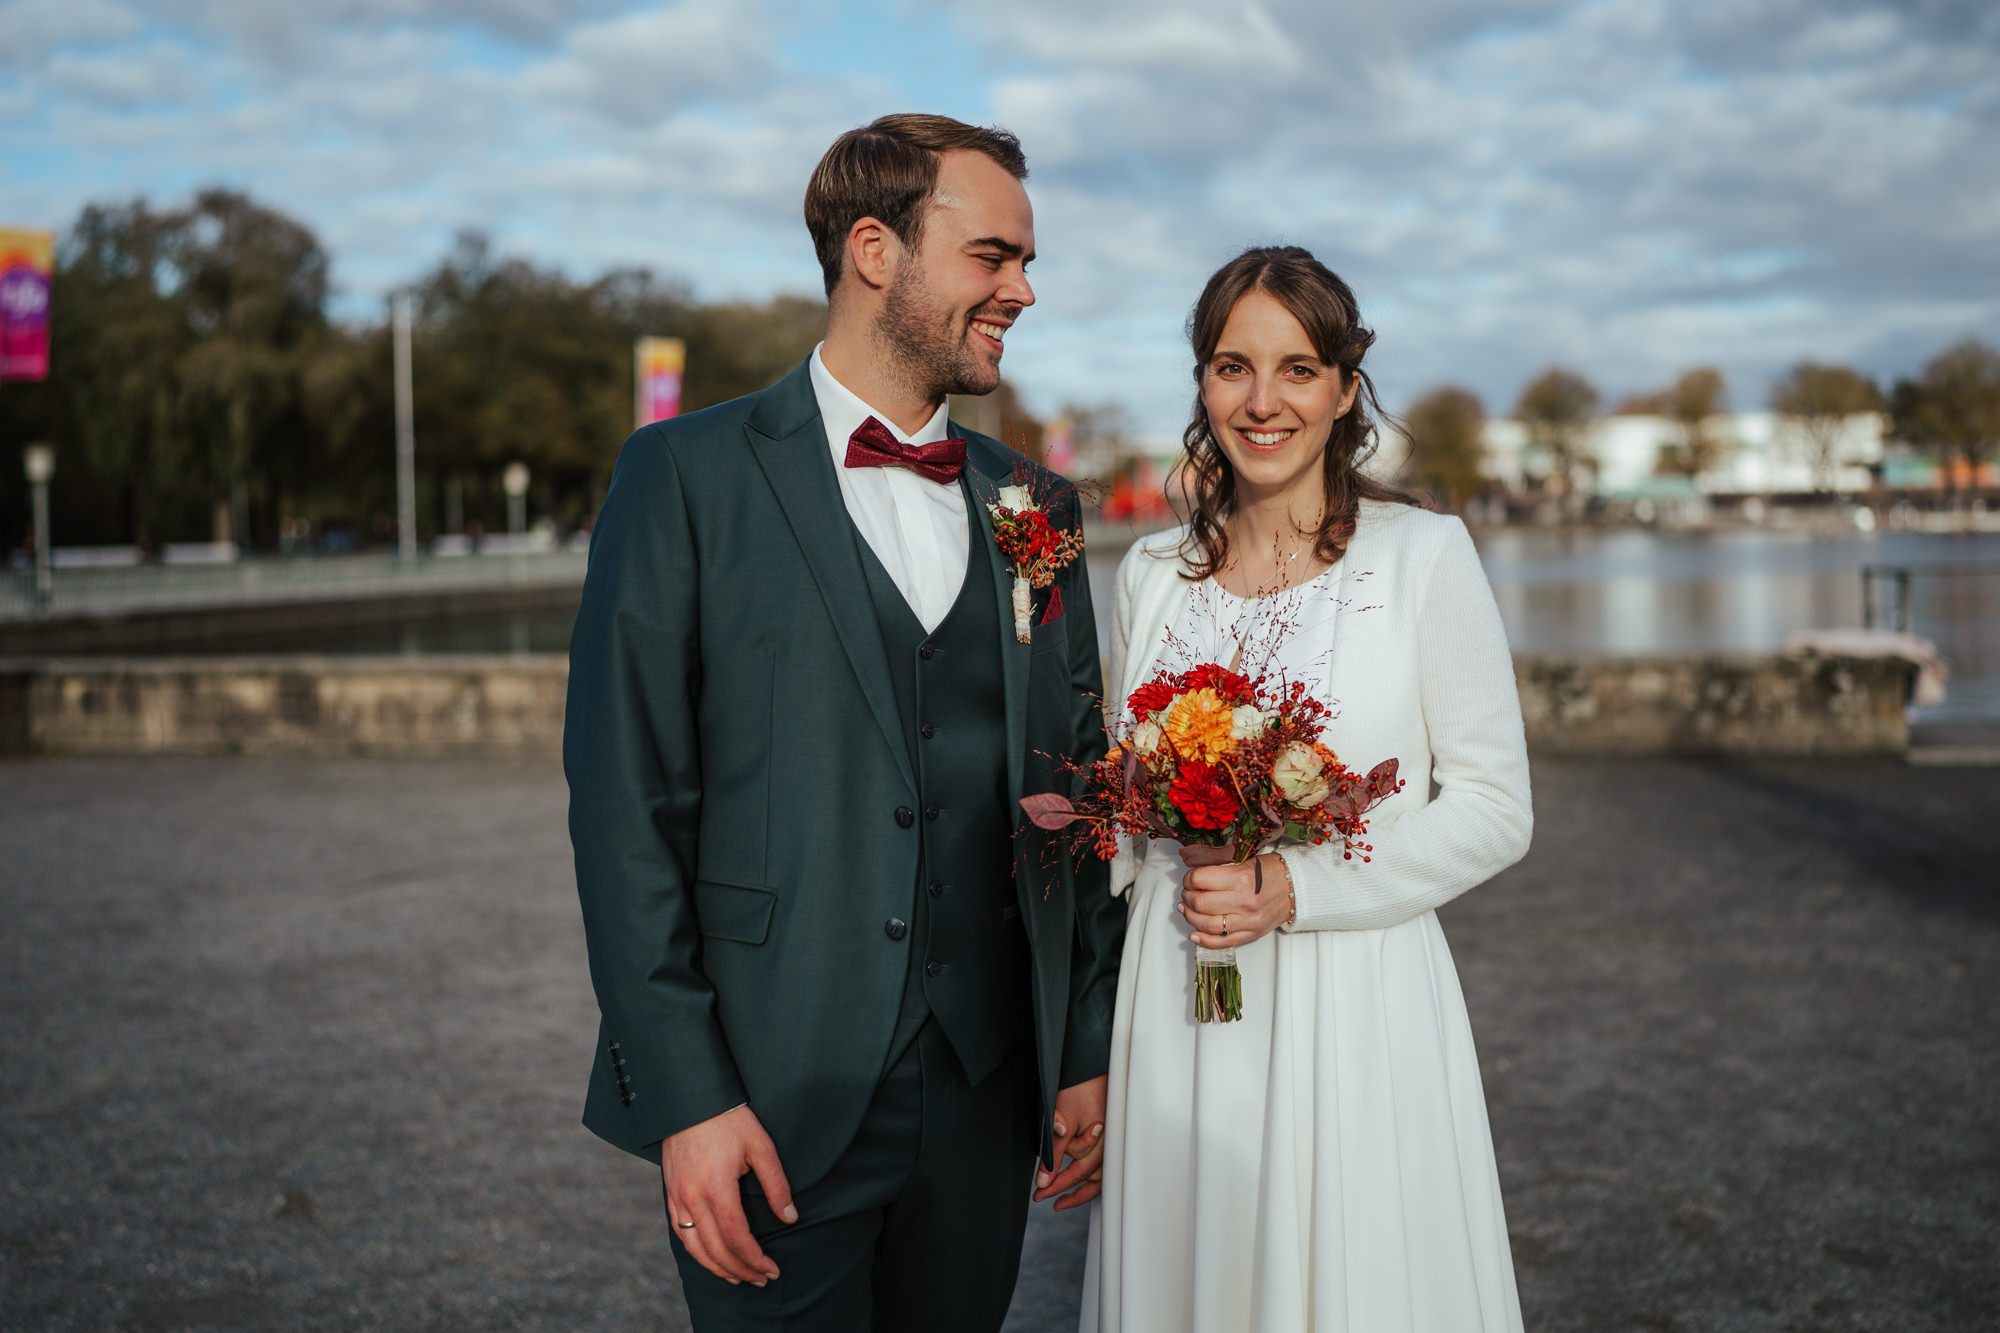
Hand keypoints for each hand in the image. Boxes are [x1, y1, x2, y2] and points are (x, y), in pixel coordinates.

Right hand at [662, 1105, 796, 1286]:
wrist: (691, 1099)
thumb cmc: (730, 1119)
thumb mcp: (761, 1146)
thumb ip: (776, 1184)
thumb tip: (790, 1217)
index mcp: (717, 1187)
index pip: (736, 1237)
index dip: (755, 1259)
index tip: (771, 1269)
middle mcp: (693, 1197)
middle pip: (716, 1249)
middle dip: (740, 1269)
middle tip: (761, 1279)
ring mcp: (678, 1196)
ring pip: (695, 1247)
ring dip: (717, 1267)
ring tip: (738, 1277)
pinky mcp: (670, 1192)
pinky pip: (681, 1232)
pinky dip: (696, 1251)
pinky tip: (710, 1256)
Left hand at [1035, 1075, 1106, 1209]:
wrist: (1090, 1060)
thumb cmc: (1081, 1084)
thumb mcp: (1062, 1118)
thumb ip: (1055, 1149)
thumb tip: (1044, 1177)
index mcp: (1103, 1140)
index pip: (1079, 1172)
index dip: (1058, 1184)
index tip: (1041, 1192)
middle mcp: (1113, 1142)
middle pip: (1092, 1178)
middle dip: (1068, 1190)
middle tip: (1048, 1198)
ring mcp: (1114, 1137)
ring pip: (1101, 1172)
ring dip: (1082, 1186)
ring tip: (1065, 1196)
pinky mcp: (1112, 1132)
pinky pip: (1105, 1160)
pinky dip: (1093, 1173)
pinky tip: (1083, 1179)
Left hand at [1177, 849, 1290, 949]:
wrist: (1297, 888)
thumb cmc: (1272, 872)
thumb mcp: (1245, 862)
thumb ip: (1220, 868)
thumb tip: (1193, 872)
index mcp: (1241, 878)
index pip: (1200, 880)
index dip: (1188, 879)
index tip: (1189, 879)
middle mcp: (1244, 901)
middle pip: (1201, 904)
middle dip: (1187, 897)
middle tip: (1187, 893)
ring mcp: (1248, 920)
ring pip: (1208, 925)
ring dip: (1191, 918)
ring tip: (1188, 910)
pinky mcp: (1251, 933)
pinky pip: (1222, 942)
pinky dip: (1204, 940)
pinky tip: (1195, 934)